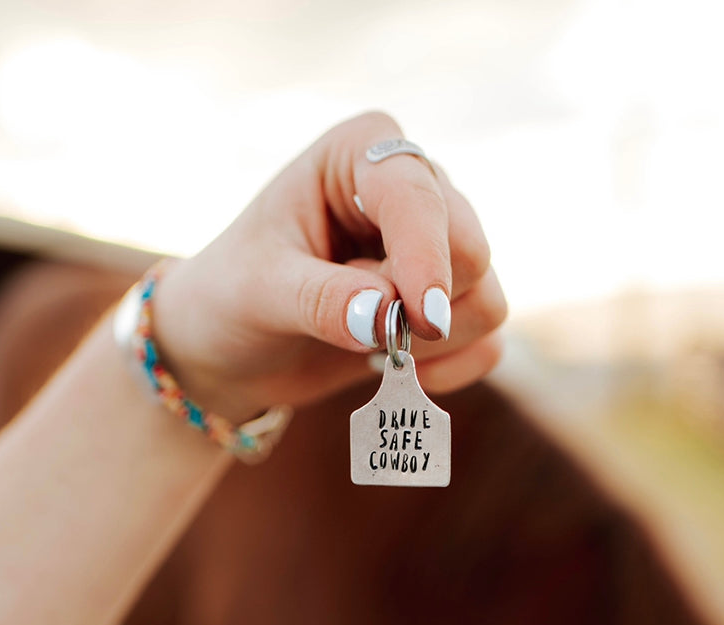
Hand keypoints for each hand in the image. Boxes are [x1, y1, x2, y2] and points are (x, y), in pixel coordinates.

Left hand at [150, 111, 506, 421]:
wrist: (236, 348)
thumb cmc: (235, 298)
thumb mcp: (260, 292)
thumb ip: (320, 300)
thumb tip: (385, 314)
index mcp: (361, 154)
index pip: (420, 196)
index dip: (426, 257)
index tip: (418, 317)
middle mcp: (414, 189)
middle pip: (471, 249)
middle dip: (422, 308)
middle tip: (363, 336)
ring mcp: (441, 249)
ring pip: (487, 301)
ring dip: (427, 344)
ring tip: (362, 345)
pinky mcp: (453, 304)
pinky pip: (488, 344)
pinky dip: (446, 370)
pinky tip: (392, 371)